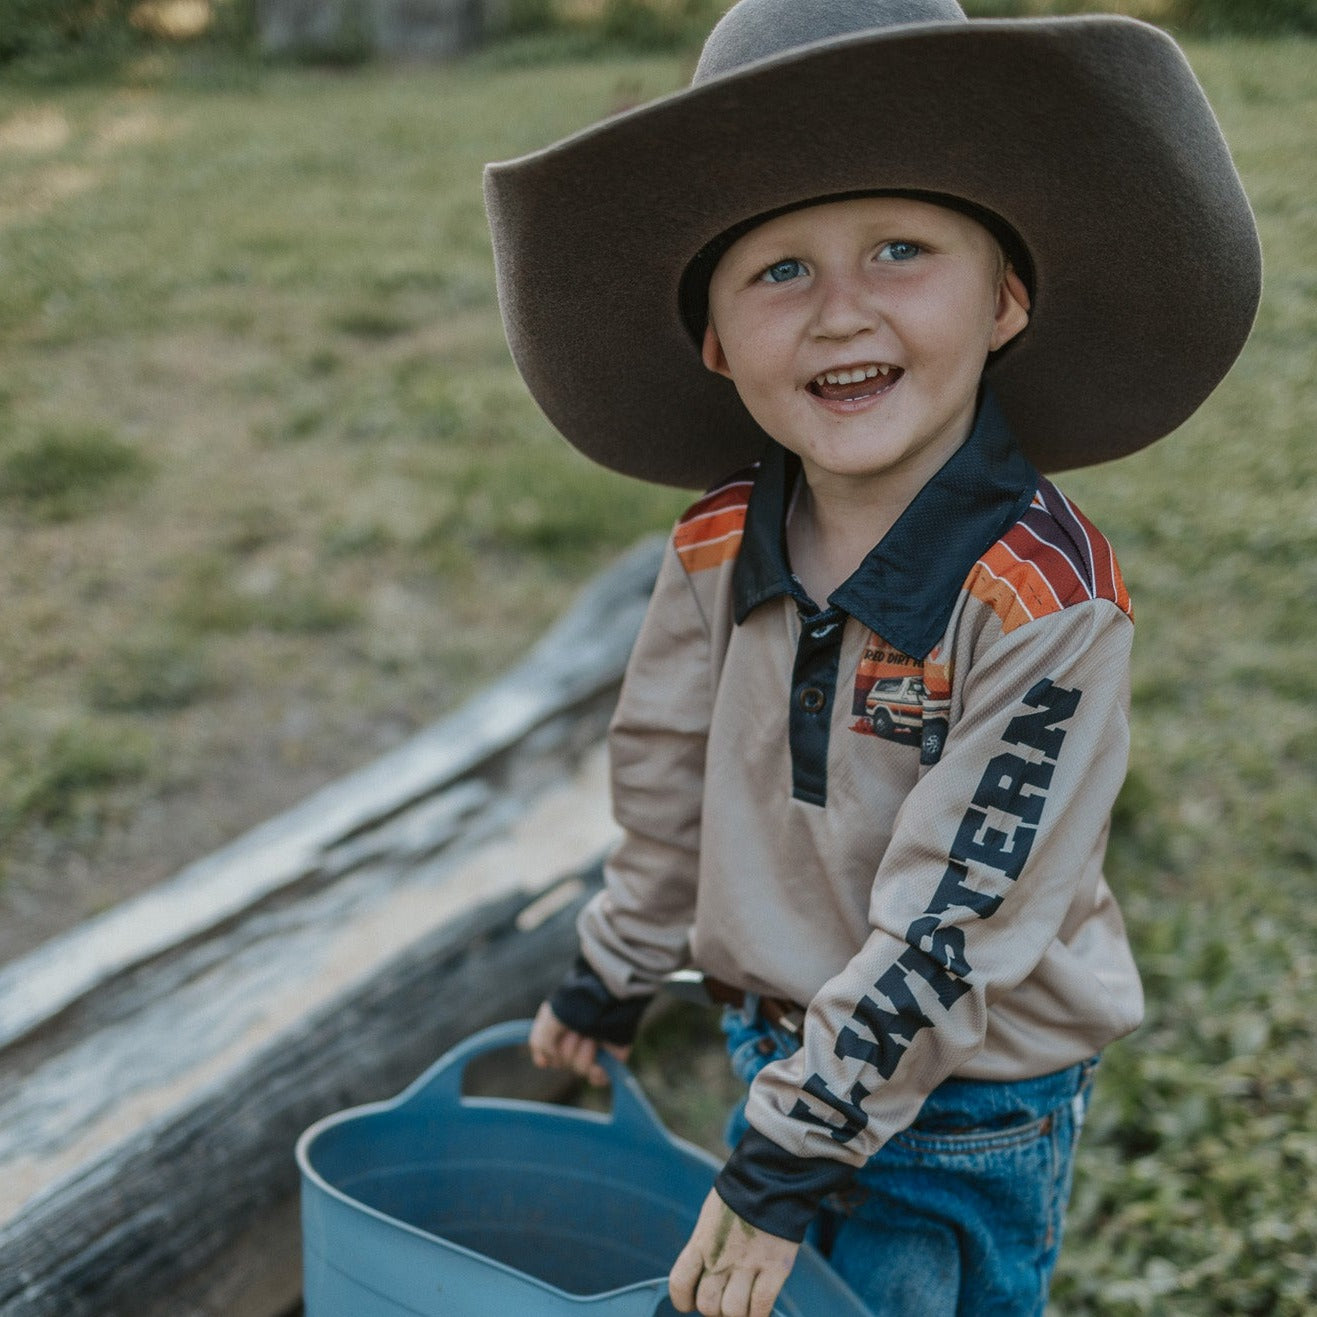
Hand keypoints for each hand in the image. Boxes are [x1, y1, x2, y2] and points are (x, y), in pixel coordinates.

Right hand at [527, 1000, 629, 1086]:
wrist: (611, 998)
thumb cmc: (579, 1002)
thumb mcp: (551, 1017)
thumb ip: (541, 1041)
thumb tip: (545, 1062)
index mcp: (560, 1024)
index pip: (545, 1048)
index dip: (543, 1055)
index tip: (543, 1061)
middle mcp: (575, 1037)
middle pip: (560, 1062)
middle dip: (566, 1049)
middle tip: (575, 1033)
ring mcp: (594, 1048)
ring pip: (578, 1069)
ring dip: (582, 1055)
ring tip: (591, 1039)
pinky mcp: (610, 1058)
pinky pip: (598, 1078)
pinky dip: (595, 1072)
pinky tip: (597, 1058)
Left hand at [669, 1189, 799, 1316]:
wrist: (772, 1174)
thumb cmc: (741, 1193)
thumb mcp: (711, 1216)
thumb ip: (706, 1245)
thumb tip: (703, 1271)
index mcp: (701, 1241)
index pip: (679, 1284)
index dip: (683, 1300)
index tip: (691, 1301)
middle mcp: (720, 1256)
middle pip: (707, 1305)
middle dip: (715, 1308)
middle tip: (725, 1297)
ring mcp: (748, 1263)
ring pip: (732, 1312)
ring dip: (737, 1312)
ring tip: (743, 1301)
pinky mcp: (775, 1267)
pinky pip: (760, 1307)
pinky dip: (758, 1314)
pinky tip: (759, 1305)